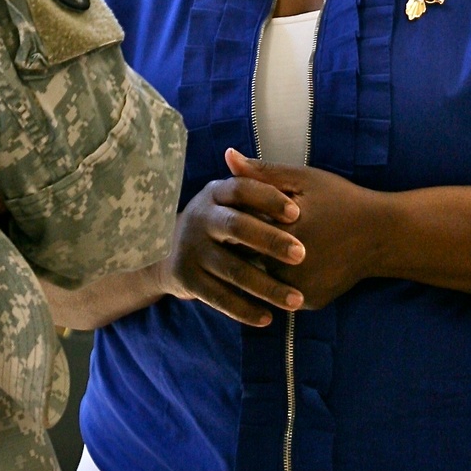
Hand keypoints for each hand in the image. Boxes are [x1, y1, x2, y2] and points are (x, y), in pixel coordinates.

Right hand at [157, 157, 306, 326]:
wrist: (169, 251)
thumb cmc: (219, 220)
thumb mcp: (228, 199)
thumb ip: (249, 184)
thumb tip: (236, 153)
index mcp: (214, 194)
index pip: (241, 189)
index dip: (268, 199)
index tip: (297, 213)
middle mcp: (200, 218)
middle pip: (236, 226)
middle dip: (271, 240)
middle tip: (302, 255)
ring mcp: (191, 250)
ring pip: (232, 269)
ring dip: (266, 286)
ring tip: (296, 299)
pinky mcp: (187, 278)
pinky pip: (218, 297)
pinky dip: (244, 310)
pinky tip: (268, 318)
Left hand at [225, 151, 385, 308]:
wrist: (382, 236)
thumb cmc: (342, 200)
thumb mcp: (303, 180)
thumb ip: (263, 173)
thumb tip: (228, 157)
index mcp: (283, 230)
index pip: (238, 228)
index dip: (231, 219)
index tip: (225, 214)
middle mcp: (290, 264)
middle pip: (247, 257)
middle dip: (240, 244)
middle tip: (233, 234)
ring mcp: (300, 287)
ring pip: (262, 279)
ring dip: (255, 266)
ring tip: (254, 249)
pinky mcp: (310, 301)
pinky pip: (283, 292)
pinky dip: (278, 281)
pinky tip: (277, 267)